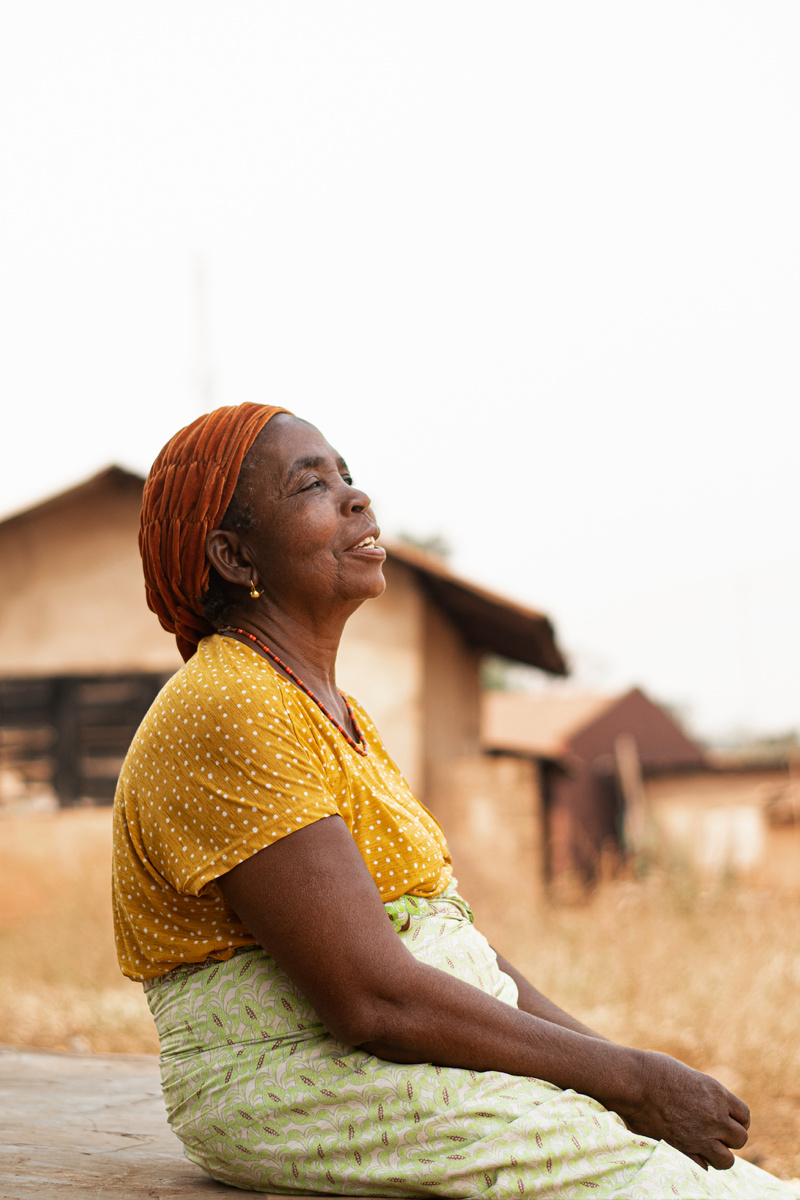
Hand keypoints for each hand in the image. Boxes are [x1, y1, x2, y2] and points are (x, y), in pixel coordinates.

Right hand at [617, 1051, 749, 1169]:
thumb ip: (703, 1094)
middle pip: (740, 1139)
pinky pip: (704, 1167)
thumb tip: (707, 1104)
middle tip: (714, 1133)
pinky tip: (690, 1152)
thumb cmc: (654, 1070)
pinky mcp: (683, 1149)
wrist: (633, 1082)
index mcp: (717, 1094)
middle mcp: (715, 1117)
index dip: (737, 1120)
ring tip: (706, 1147)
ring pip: (727, 1160)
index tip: (726, 1120)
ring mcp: (700, 1136)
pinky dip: (700, 1163)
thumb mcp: (687, 1075)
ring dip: (719, 1155)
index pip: (744, 1116)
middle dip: (729, 1138)